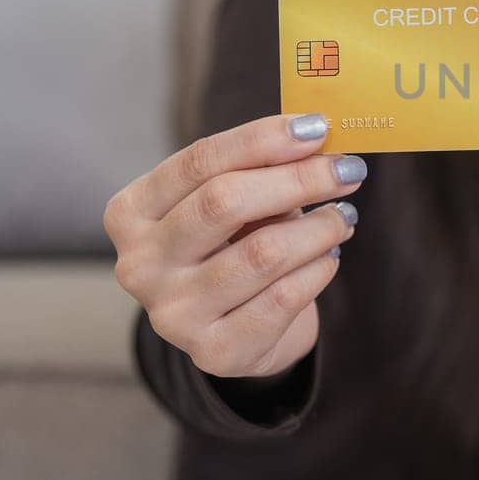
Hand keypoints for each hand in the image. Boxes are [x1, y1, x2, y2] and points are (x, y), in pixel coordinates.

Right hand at [104, 113, 366, 378]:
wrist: (238, 331)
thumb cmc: (235, 246)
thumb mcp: (234, 201)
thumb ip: (260, 168)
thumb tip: (316, 135)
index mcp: (131, 213)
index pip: (199, 161)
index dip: (262, 139)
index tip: (317, 127)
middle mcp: (140, 265)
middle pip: (224, 202)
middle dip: (298, 179)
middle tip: (347, 169)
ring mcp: (172, 314)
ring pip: (262, 253)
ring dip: (319, 227)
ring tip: (344, 216)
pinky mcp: (214, 351)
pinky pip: (284, 298)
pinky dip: (319, 269)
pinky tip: (329, 257)